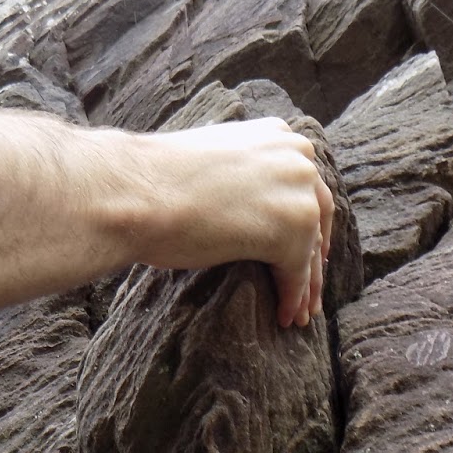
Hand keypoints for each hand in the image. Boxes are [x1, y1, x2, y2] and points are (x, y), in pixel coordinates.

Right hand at [123, 117, 334, 327]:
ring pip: (311, 249)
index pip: (305, 184)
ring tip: (301, 313)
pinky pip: (296, 274)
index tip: (309, 247)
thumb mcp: (212, 161)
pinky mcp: (292, 231)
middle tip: (312, 287)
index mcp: (278, 135)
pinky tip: (285, 318)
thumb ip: (241, 173)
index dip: (308, 220)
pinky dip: (292, 299)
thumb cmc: (156, 181)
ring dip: (307, 286)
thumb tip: (249, 203)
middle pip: (317, 215)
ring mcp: (298, 193)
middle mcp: (297, 156)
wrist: (135, 192)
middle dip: (314, 254)